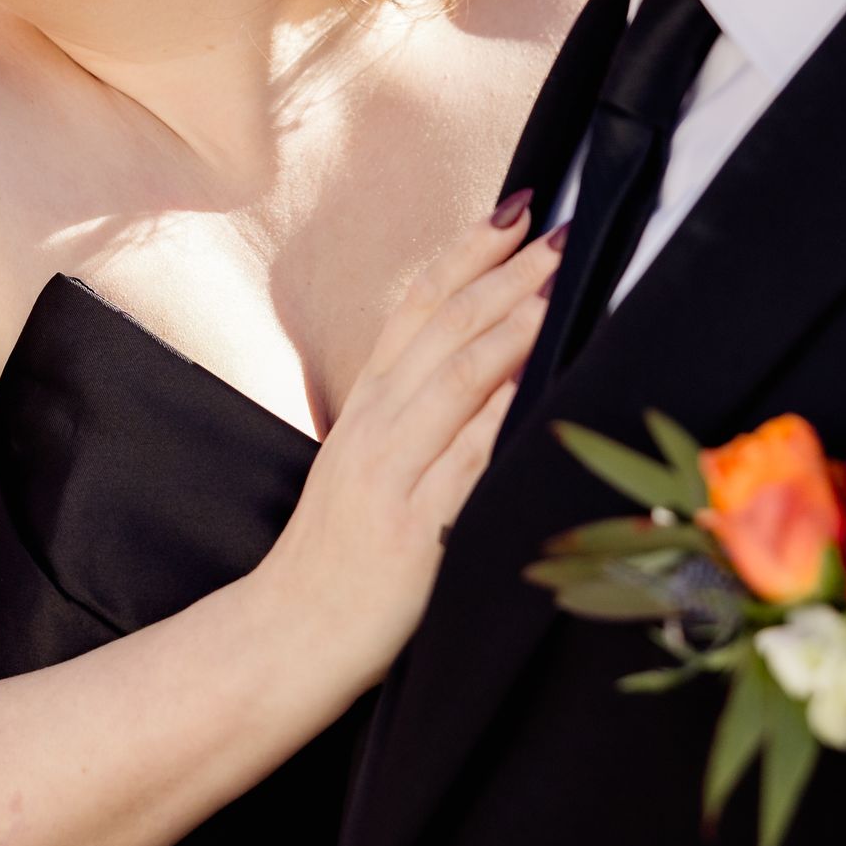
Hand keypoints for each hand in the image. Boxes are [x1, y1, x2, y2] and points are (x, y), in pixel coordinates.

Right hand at [252, 193, 563, 692]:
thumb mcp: (363, 466)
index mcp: (364, 407)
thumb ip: (410, 416)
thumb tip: (487, 366)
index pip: (417, 307)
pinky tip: (539, 382)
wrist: (288, 634)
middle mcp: (374, 426)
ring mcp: (392, 473)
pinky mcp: (415, 526)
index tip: (513, 212)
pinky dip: (504, 414)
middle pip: (445, 328)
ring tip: (557, 283)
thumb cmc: (336, 555)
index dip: (466, 253)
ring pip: (458, 380)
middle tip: (556, 231)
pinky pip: (467, 458)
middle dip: (505, 274)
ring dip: (512, 326)